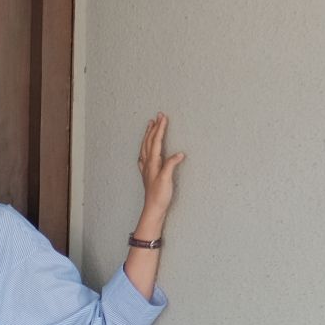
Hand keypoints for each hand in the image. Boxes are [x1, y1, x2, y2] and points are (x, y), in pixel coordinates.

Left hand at [137, 113, 184, 230]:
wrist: (153, 208)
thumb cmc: (160, 195)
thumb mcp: (167, 179)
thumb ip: (171, 165)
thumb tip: (179, 154)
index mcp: (152, 162)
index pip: (156, 141)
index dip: (160, 128)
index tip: (163, 117)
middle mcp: (147, 163)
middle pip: (149, 141)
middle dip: (154, 128)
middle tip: (157, 116)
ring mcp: (146, 168)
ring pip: (145, 147)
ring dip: (148, 135)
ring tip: (150, 125)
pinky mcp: (148, 173)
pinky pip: (144, 155)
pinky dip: (145, 147)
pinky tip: (145, 149)